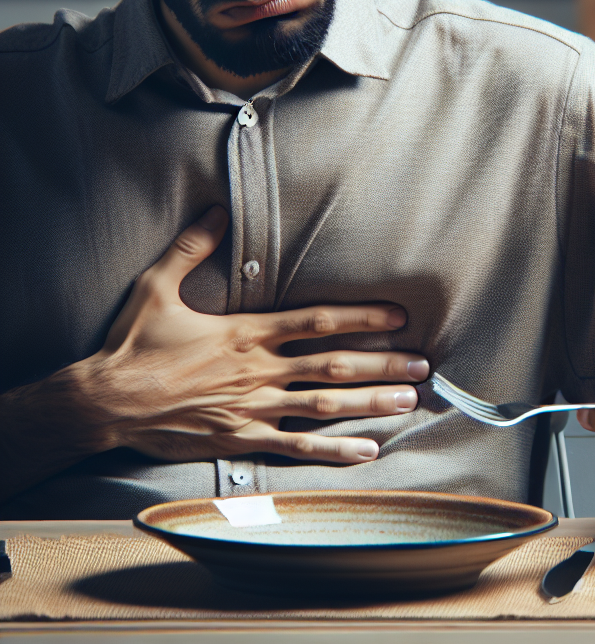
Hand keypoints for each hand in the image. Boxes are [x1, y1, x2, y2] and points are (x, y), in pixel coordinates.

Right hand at [74, 205, 427, 465]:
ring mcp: (253, 407)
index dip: (362, 317)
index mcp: (247, 332)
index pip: (318, 321)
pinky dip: (333, 450)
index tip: (398, 316)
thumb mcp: (157, 286)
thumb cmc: (133, 345)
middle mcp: (260, 370)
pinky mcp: (241, 440)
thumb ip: (192, 247)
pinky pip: (295, 446)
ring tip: (409, 400)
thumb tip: (216, 211)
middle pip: (334, 365)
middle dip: (383, 363)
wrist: (103, 404)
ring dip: (371, 403)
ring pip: (324, 406)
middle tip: (423, 366)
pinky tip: (366, 451)